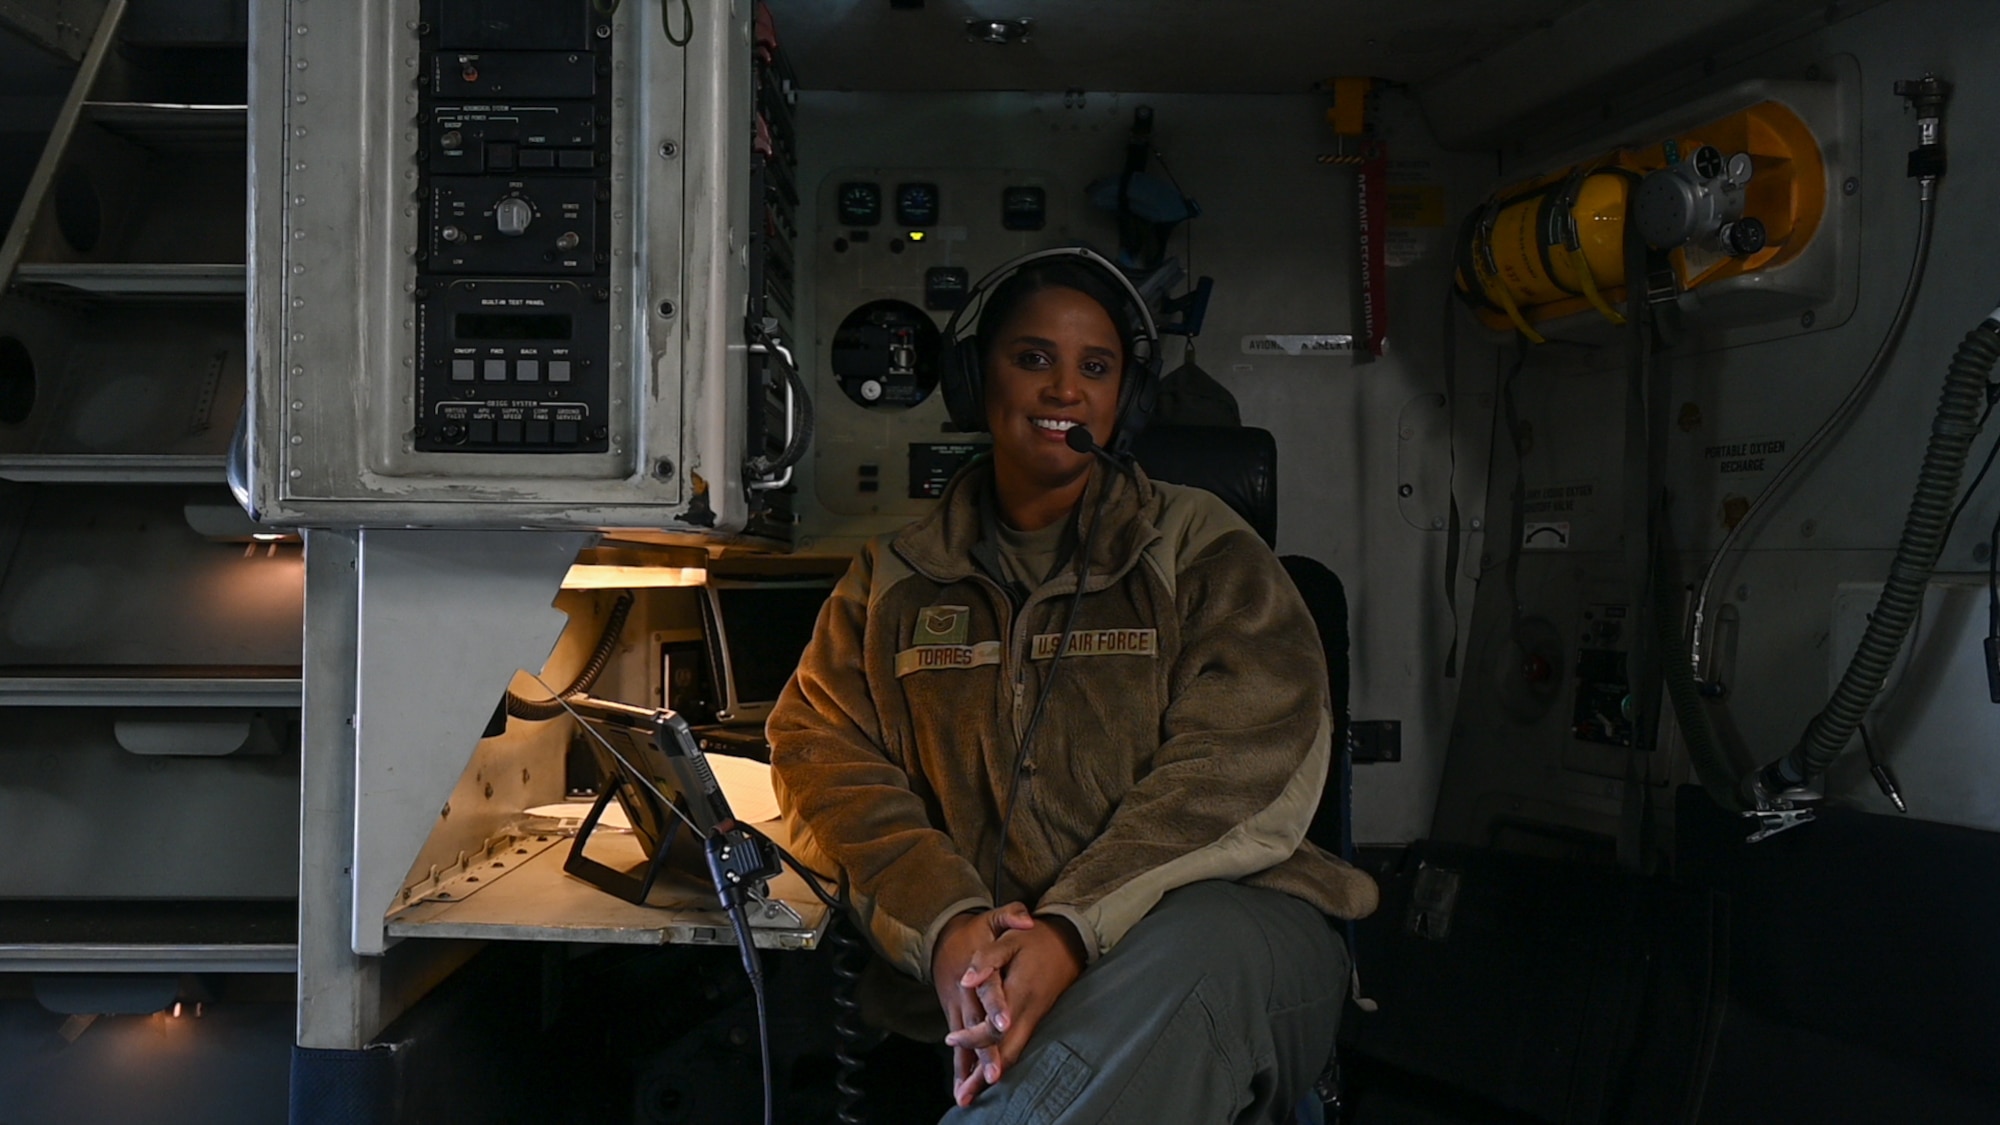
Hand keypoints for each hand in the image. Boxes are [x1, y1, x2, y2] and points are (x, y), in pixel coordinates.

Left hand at [944, 914, 1086, 1105]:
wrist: (1069, 940)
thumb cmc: (1035, 937)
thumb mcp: (1009, 938)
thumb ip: (986, 960)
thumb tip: (966, 982)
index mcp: (1021, 990)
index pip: (996, 1025)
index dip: (974, 1037)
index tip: (951, 1039)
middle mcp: (1031, 1010)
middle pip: (1007, 1050)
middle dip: (984, 1073)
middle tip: (963, 1095)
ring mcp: (1038, 1016)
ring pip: (1016, 1052)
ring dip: (996, 1072)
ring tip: (973, 1092)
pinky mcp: (1039, 1018)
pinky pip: (1021, 1045)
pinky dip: (1006, 1061)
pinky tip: (995, 1072)